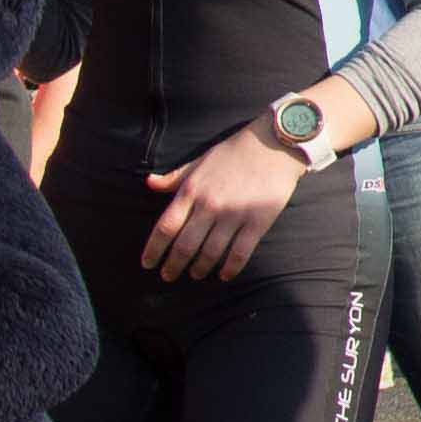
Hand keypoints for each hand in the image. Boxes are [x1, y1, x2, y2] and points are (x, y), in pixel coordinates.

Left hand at [141, 124, 310, 279]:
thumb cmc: (234, 153)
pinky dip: (230, 269)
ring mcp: (234, 215)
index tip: (148, 264)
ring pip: (210, 254)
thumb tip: (149, 183)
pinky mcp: (258, 222)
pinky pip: (240, 254)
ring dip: (200, 269)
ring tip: (195, 275)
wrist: (273, 145)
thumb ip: (175, 178)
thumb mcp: (199, 162)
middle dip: (173, 266)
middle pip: (184, 246)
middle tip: (168, 276)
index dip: (153, 250)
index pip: (165, 228)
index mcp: (192, 191)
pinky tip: (224, 275)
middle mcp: (209, 205)